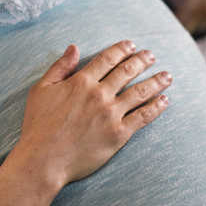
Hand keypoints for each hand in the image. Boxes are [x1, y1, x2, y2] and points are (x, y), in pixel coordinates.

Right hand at [11, 40, 170, 193]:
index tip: (131, 45)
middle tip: (151, 56)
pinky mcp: (118, 134)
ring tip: (167, 76)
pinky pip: (142, 117)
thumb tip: (74, 47)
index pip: (107, 59)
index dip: (122, 49)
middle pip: (127, 71)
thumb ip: (60, 67)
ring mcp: (111, 115)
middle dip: (142, 61)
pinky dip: (156, 108)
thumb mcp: (41, 89)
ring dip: (156, 81)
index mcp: (81, 82)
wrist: (44, 159)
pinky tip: (164, 101)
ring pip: (140, 92)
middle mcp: (99, 95)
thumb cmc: (38, 125)